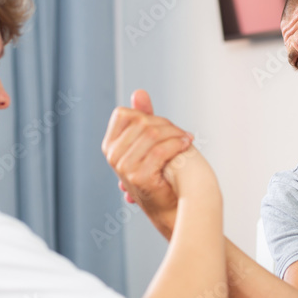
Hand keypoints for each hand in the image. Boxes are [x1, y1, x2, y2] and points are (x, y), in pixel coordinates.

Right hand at [102, 90, 191, 237]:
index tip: (164, 126)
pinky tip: (186, 146)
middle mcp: (112, 156)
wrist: (171, 205)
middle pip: (142, 123)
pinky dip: (177, 145)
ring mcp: (122, 168)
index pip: (124, 114)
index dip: (147, 116)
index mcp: (110, 145)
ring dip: (175, 134)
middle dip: (167, 125)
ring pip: (152, 134)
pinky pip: (160, 150)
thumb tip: (139, 92)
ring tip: (186, 140)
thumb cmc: (162, 172)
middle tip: (182, 134)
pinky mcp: (138, 177)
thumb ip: (143, 116)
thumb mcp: (150, 141)